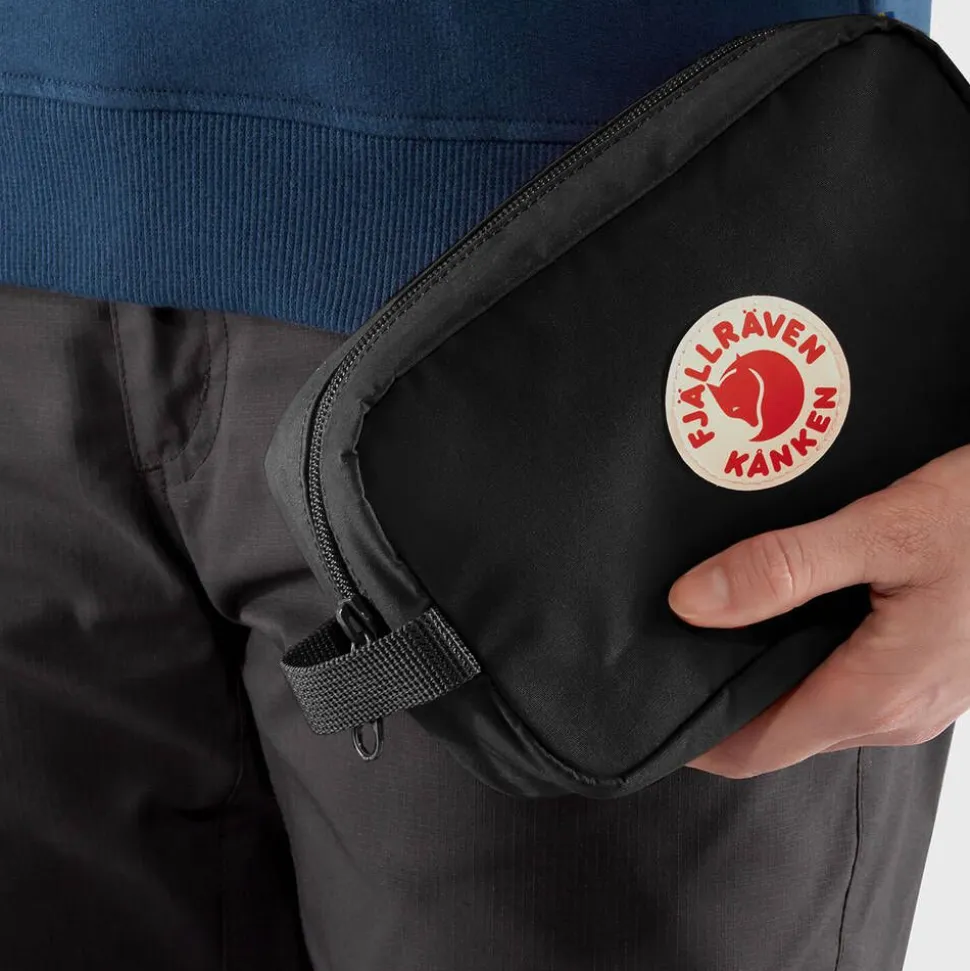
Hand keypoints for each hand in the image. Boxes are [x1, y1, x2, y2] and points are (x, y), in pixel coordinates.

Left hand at [668, 445, 969, 777]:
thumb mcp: (881, 532)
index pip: (755, 748)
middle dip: (719, 704)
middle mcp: (894, 713)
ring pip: (812, 707)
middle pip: (779, 731)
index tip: (644, 712)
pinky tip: (777, 616)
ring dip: (759, 680)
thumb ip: (782, 569)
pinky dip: (799, 663)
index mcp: (873, 694)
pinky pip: (845, 685)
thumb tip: (691, 603)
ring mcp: (916, 698)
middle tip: (662, 657)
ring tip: (706, 632)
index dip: (695, 738)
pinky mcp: (927, 673)